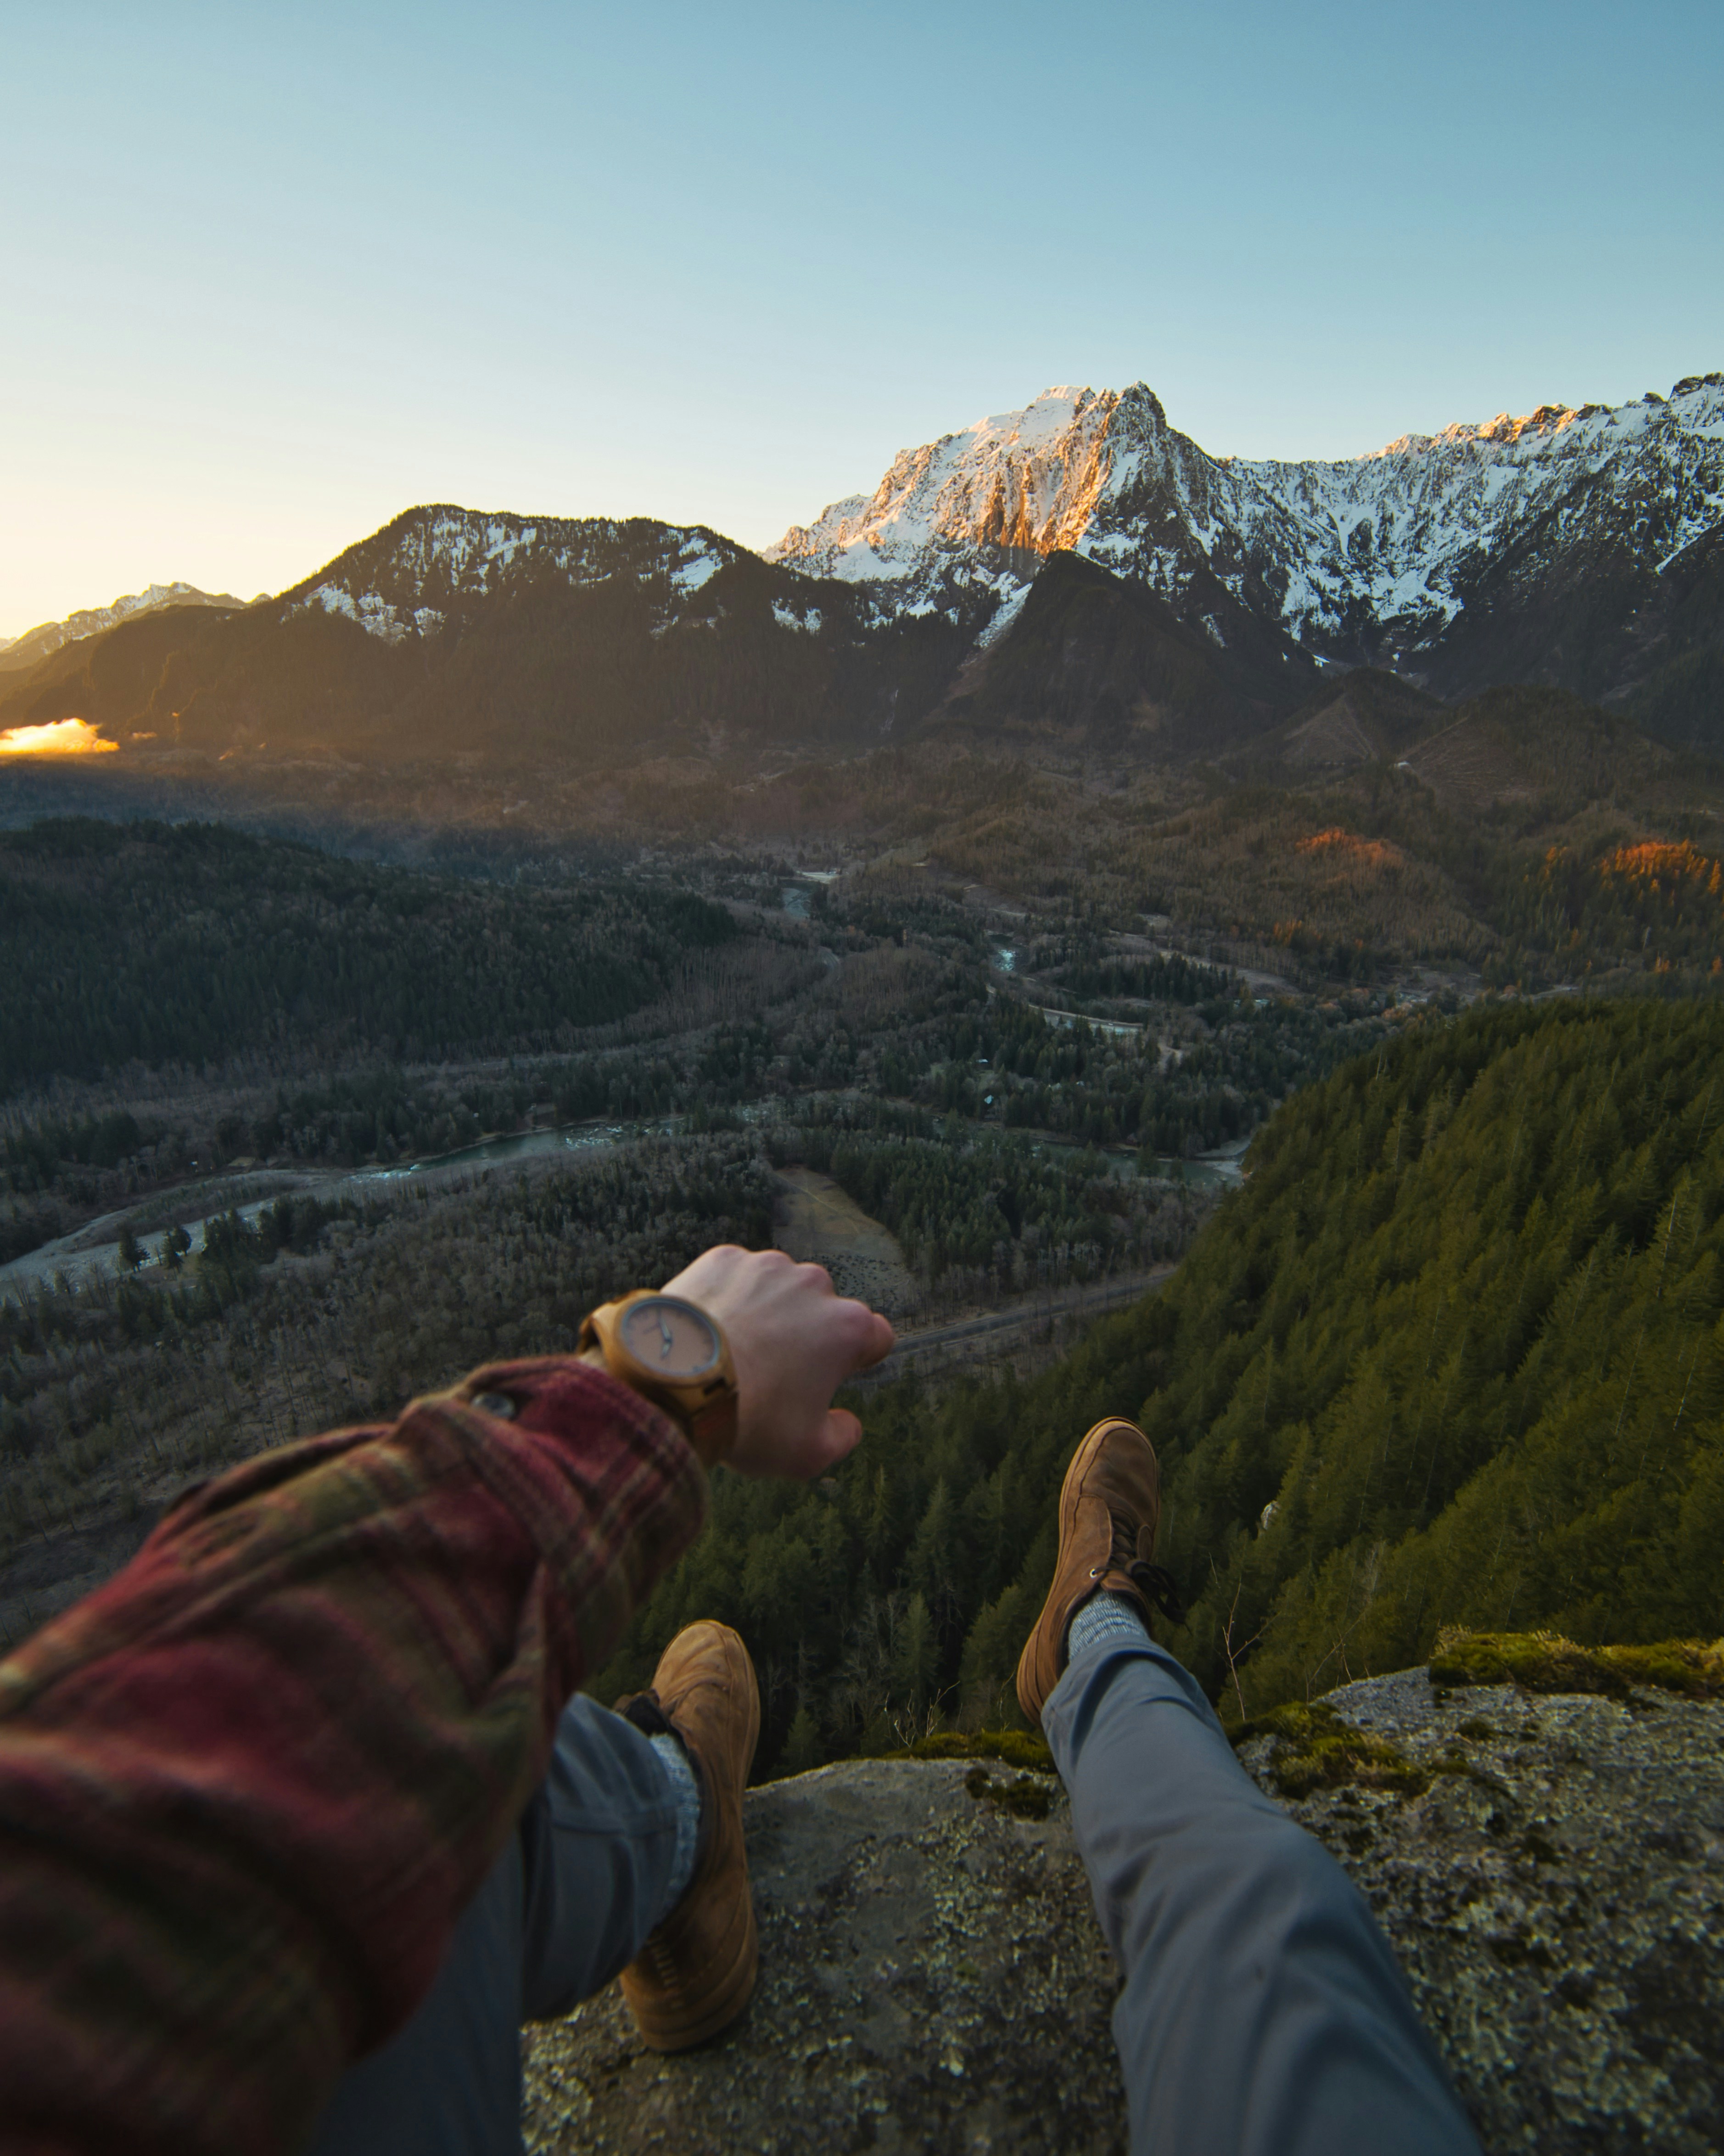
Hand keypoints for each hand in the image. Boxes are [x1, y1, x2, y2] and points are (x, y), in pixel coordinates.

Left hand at [659, 1245, 893, 1478]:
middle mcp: (814, 1285)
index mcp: (846, 1328)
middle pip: (824, 1309)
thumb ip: (842, 1436)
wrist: (674, 1382)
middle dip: (808, 1334)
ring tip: (736, 1349)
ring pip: (779, 1288)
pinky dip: (729, 1296)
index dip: (858, 1358)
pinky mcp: (724, 1259)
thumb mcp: (808, 1453)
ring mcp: (767, 1266)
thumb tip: (848, 1425)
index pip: (876, 1335)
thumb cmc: (749, 1419)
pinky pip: (737, 1276)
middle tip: (775, 1370)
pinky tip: (710, 1330)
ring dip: (769, 1311)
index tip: (833, 1375)